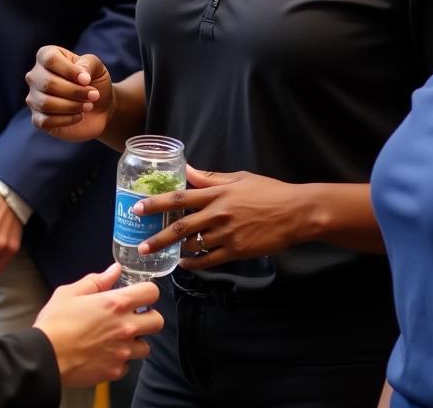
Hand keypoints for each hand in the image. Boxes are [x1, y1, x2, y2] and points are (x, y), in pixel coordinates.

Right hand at [26, 46, 112, 142]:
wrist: (100, 107)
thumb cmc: (95, 82)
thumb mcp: (97, 67)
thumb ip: (88, 64)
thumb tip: (81, 76)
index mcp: (47, 55)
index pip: (50, 59)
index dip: (70, 70)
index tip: (88, 79)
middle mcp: (35, 76)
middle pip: (48, 83)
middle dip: (75, 91)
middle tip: (94, 95)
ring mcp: (34, 98)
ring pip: (46, 103)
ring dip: (72, 106)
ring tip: (89, 106)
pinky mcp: (37, 119)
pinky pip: (45, 121)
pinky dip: (66, 119)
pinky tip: (79, 116)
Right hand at [34, 263, 162, 386]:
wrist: (43, 358)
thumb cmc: (55, 322)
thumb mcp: (71, 293)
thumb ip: (97, 280)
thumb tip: (115, 270)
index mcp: (116, 304)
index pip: (152, 292)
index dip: (147, 292)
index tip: (138, 295)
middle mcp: (125, 327)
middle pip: (158, 321)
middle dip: (148, 318)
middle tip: (133, 318)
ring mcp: (121, 352)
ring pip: (146, 347)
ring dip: (136, 342)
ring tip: (119, 339)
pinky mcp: (114, 371)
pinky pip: (128, 366)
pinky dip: (121, 361)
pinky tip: (107, 355)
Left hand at [136, 164, 302, 268]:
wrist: (295, 213)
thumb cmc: (269, 192)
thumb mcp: (239, 178)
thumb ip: (212, 178)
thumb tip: (189, 169)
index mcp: (218, 193)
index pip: (180, 197)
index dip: (157, 203)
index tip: (138, 208)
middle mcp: (218, 214)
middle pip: (180, 227)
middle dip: (157, 237)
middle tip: (140, 245)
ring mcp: (227, 234)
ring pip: (193, 245)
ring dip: (175, 250)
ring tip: (161, 254)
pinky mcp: (236, 251)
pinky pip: (208, 260)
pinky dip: (194, 263)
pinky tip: (185, 263)